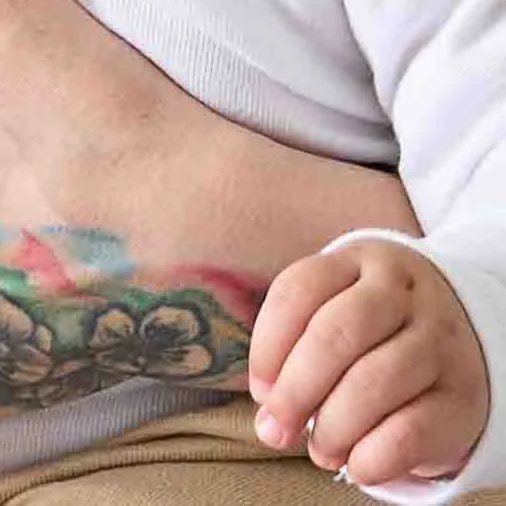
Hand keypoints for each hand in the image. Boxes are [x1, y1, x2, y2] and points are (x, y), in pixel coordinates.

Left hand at [251, 240, 488, 486]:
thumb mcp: (341, 306)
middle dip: (295, 390)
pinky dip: (374, 455)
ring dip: (334, 426)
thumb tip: (269, 410)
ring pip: (374, 381)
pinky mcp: (462, 395)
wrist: (467, 335)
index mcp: (360, 261)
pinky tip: (357, 466)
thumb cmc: (378, 327)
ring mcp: (439, 341)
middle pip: (335, 334)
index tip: (259, 391)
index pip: (300, 289)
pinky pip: (412, 429)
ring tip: (319, 451)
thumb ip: (300, 343)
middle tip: (275, 430)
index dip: (268, 344)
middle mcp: (403, 293)